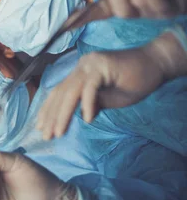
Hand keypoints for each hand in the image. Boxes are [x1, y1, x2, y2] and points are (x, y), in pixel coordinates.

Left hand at [37, 31, 186, 138]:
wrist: (156, 64)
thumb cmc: (134, 81)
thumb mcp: (109, 98)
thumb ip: (93, 104)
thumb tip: (81, 116)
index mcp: (80, 72)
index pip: (59, 92)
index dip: (48, 110)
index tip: (42, 128)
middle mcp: (82, 66)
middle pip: (61, 92)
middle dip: (51, 116)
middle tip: (46, 135)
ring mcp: (91, 64)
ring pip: (71, 91)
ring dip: (62, 114)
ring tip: (58, 133)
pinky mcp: (103, 66)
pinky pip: (90, 87)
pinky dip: (87, 104)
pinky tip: (87, 120)